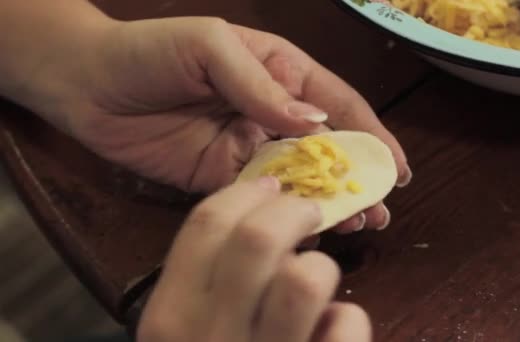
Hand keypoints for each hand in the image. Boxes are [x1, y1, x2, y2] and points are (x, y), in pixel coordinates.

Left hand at [26, 15, 411, 231]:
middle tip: (380, 211)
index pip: (336, 104)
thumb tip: (313, 125)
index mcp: (279, 72)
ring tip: (359, 226)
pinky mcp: (221, 177)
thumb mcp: (211, 48)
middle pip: (325, 148)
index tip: (395, 167)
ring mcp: (247, 147)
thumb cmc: (151, 50)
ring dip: (328, 201)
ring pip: (298, 178)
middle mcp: (270, 112)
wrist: (87, 84)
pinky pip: (260, 199)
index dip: (371, 133)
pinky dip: (285, 215)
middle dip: (356, 177)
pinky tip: (308, 231)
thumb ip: (261, 85)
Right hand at [137, 177, 371, 341]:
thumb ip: (208, 284)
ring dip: (321, 266)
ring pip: (307, 278)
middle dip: (293, 211)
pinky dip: (348, 319)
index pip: (204, 224)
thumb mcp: (187, 334)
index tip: (273, 186)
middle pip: (258, 236)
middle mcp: (209, 339)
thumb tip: (258, 214)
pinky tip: (333, 332)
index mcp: (169, 319)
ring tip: (318, 279)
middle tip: (309, 214)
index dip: (247, 193)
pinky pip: (347, 323)